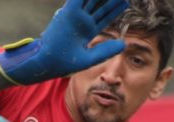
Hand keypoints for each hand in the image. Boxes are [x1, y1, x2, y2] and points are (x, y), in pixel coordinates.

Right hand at [0, 0, 129, 84]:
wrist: (49, 62)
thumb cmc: (65, 63)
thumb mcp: (90, 58)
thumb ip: (106, 50)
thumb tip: (123, 44)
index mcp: (88, 31)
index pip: (104, 17)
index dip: (115, 9)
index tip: (125, 2)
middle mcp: (82, 21)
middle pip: (100, 6)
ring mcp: (75, 16)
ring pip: (91, 0)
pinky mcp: (69, 12)